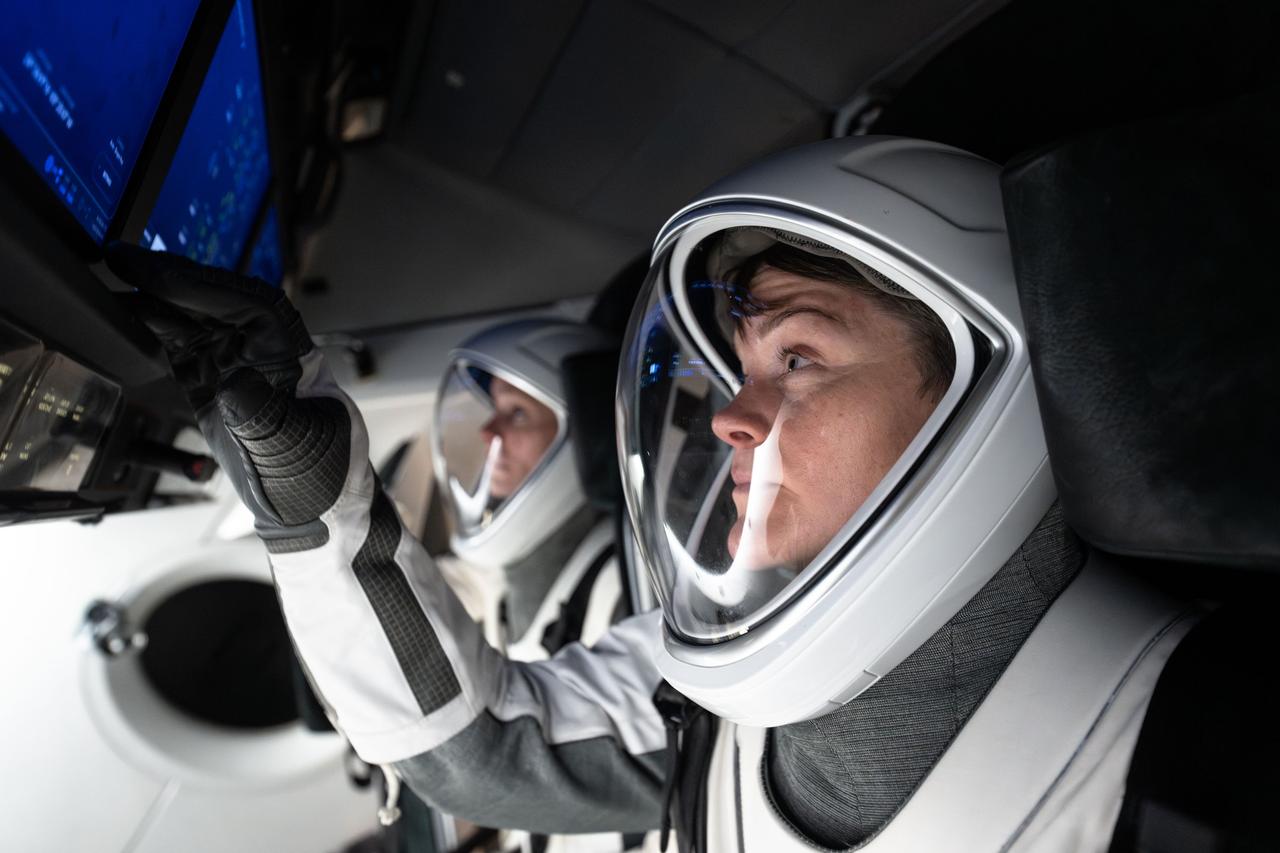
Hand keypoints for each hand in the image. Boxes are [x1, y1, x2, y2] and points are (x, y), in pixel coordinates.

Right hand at [107, 243, 351, 548]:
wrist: (311, 509)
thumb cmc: (321, 475)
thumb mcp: (297, 449)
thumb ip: (264, 417)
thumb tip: (233, 383)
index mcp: (293, 353)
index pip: (249, 302)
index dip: (203, 283)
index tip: (159, 273)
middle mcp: (264, 350)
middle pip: (215, 301)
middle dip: (170, 280)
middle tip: (118, 259)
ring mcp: (236, 364)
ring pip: (193, 320)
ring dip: (154, 303)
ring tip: (110, 287)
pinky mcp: (213, 383)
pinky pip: (180, 347)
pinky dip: (152, 333)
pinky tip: (124, 321)